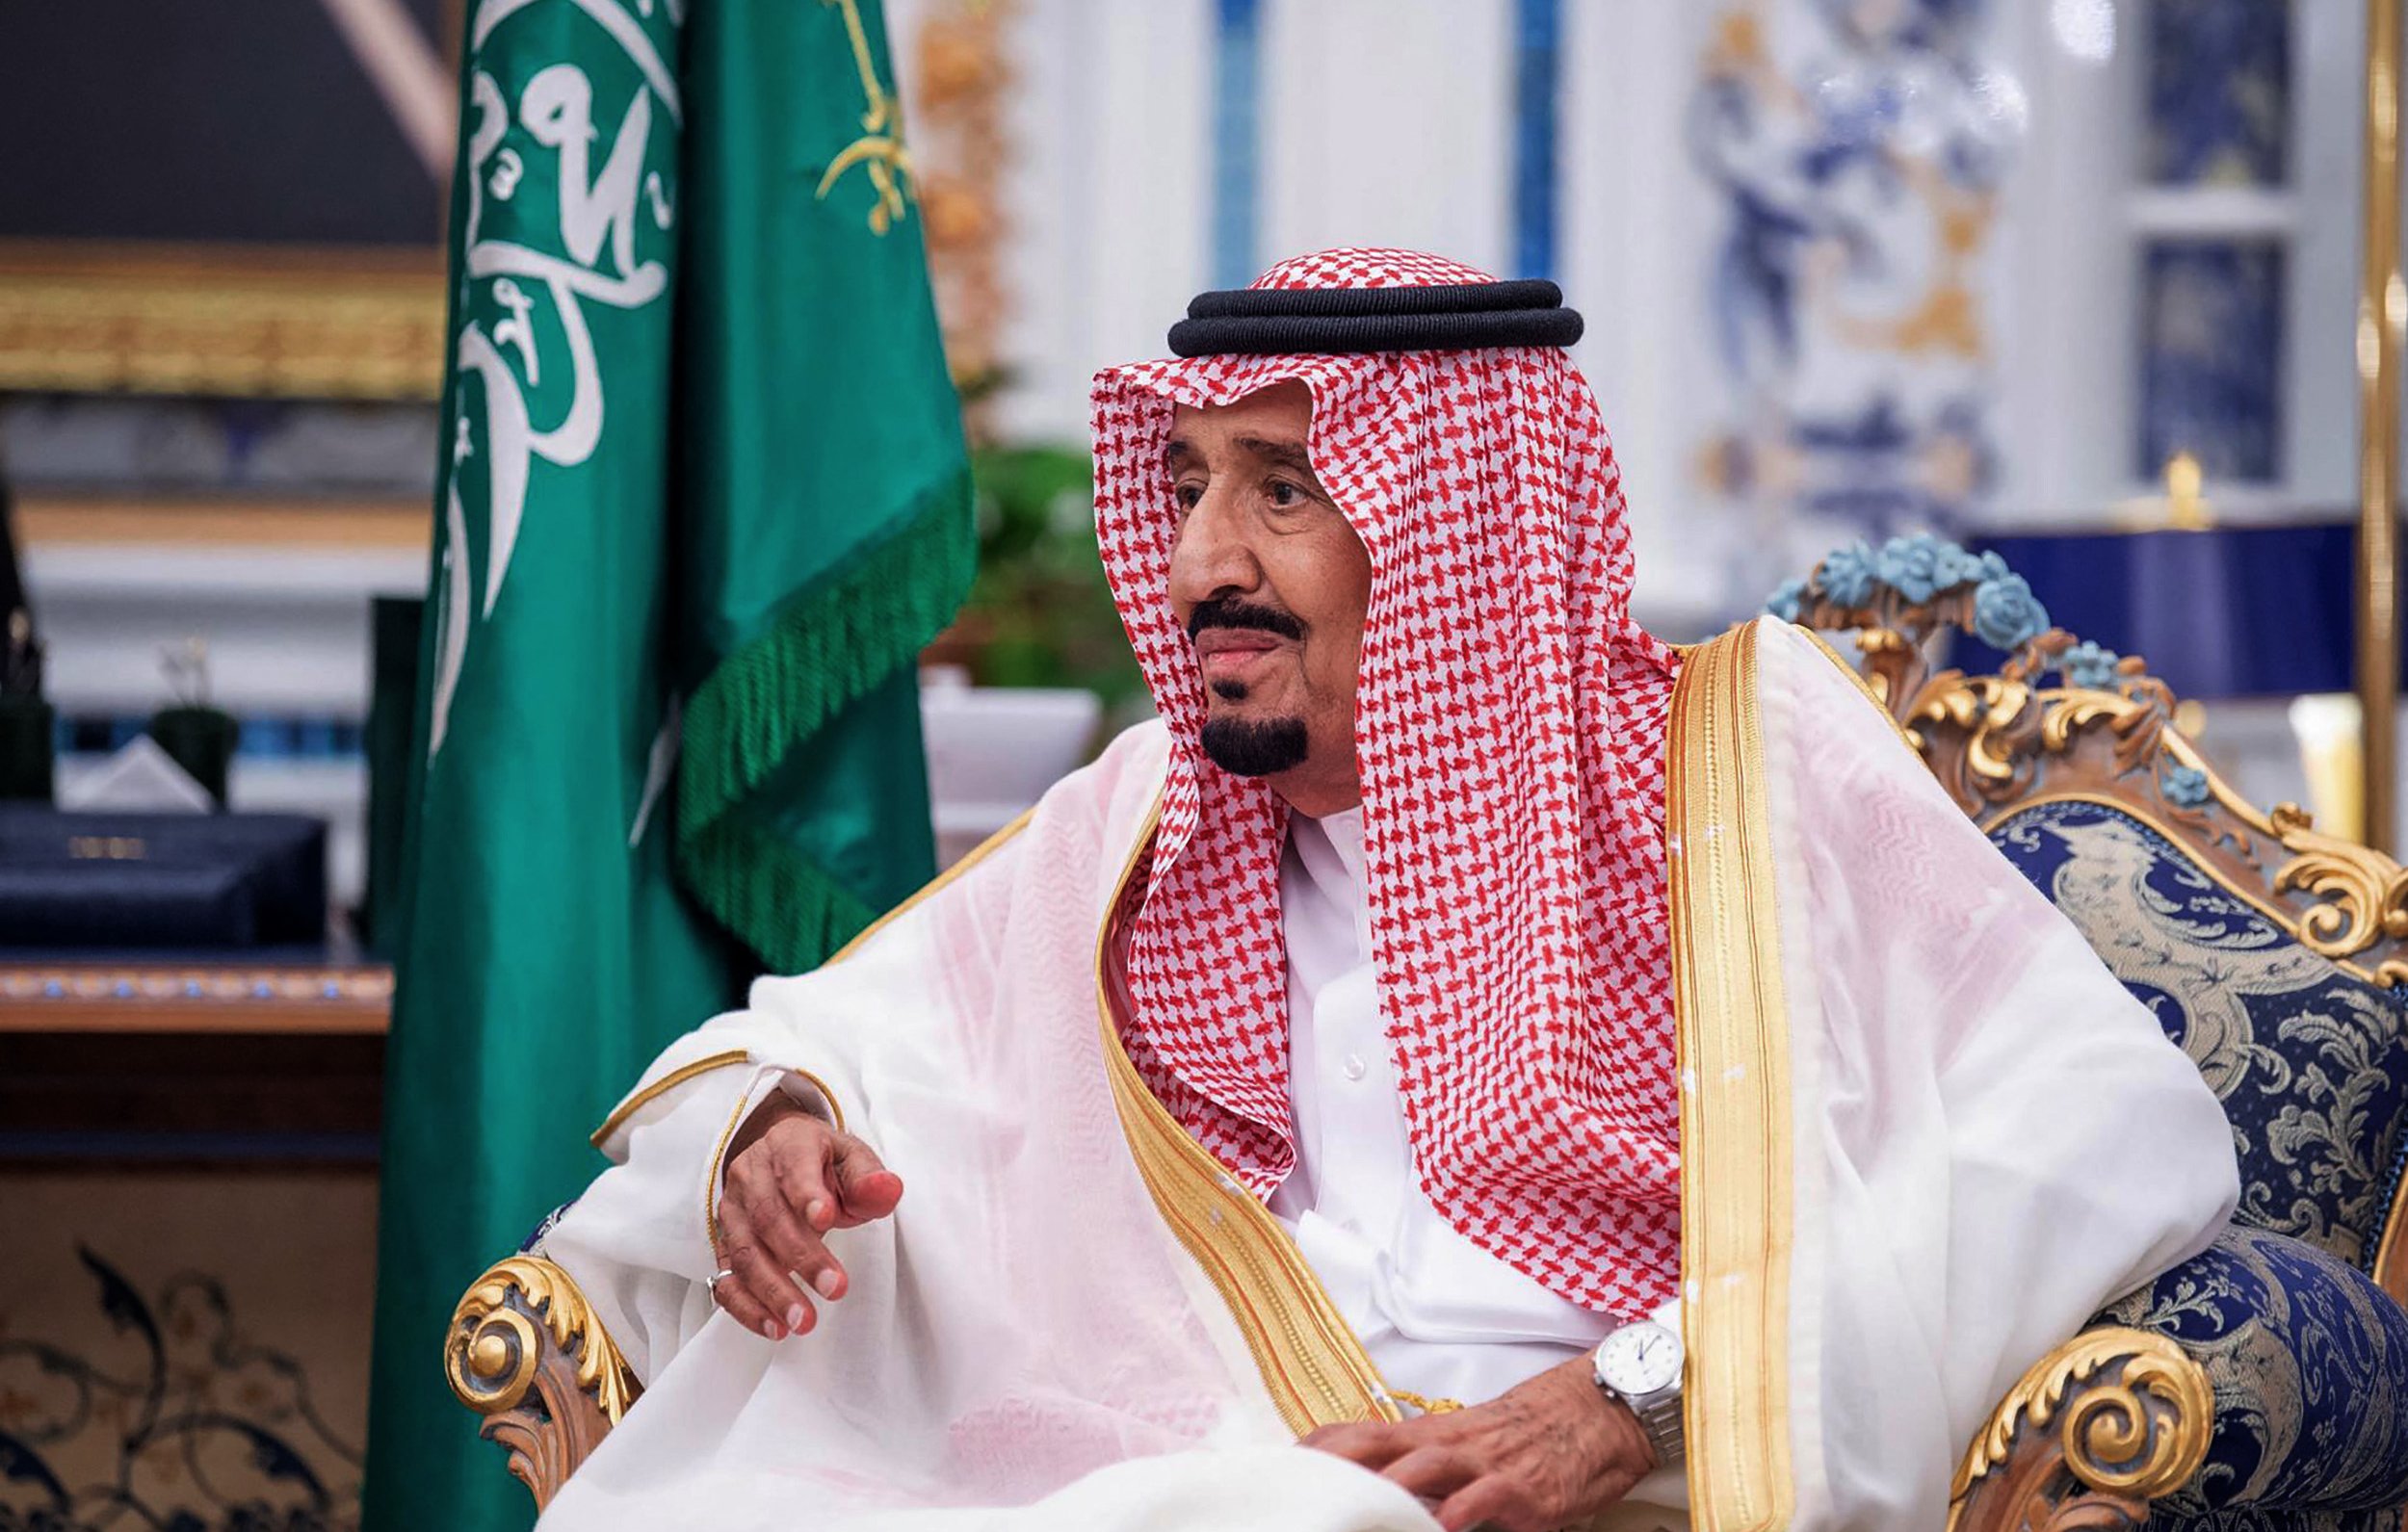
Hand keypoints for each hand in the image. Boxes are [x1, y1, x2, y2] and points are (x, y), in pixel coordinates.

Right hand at [711, 1094, 903, 1340]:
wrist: (782, 1159)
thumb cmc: (824, 1165)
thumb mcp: (853, 1161)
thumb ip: (870, 1179)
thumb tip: (888, 1190)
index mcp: (788, 1145)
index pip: (794, 1167)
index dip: (807, 1194)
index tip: (827, 1220)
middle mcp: (752, 1176)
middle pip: (769, 1217)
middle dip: (801, 1257)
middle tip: (835, 1289)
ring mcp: (732, 1212)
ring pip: (745, 1253)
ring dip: (773, 1291)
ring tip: (803, 1321)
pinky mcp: (724, 1245)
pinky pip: (725, 1279)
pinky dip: (746, 1307)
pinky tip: (774, 1328)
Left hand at [1303, 1358, 1655, 1531]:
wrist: (1594, 1414)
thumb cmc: (1526, 1436)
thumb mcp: (1466, 1446)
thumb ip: (1422, 1468)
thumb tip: (1378, 1491)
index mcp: (1427, 1434)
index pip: (1357, 1435)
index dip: (1317, 1450)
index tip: (1278, 1469)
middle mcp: (1445, 1443)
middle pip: (1375, 1447)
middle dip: (1335, 1467)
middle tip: (1299, 1491)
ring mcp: (1481, 1463)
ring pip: (1423, 1468)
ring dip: (1388, 1488)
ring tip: (1355, 1508)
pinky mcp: (1519, 1487)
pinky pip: (1483, 1497)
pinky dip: (1461, 1512)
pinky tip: (1443, 1527)